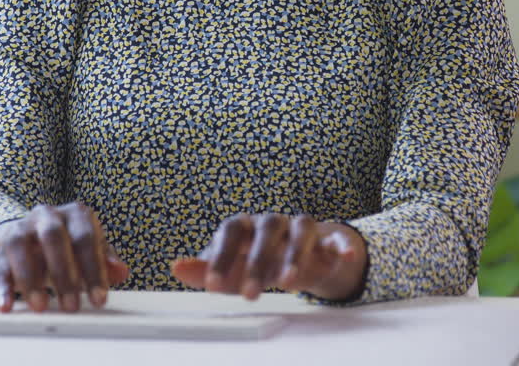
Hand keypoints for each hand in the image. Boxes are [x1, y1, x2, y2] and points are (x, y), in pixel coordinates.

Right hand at [0, 202, 129, 312]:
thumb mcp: (91, 249)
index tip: (99, 299)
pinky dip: (2, 287)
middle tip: (71, 306)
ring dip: (30, 279)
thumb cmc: (70, 246)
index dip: (94, 270)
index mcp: (75, 214)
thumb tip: (121, 272)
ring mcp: (21, 228)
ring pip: (21, 247)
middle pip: (53, 237)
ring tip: (41, 307)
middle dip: (63, 273)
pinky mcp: (1, 248)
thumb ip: (106, 260)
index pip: (86, 239)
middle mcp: (47, 215)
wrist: (32, 235)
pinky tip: (6, 305)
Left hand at [170, 214, 366, 301]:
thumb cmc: (257, 262)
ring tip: (289, 282)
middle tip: (251, 295)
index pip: (230, 232)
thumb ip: (206, 271)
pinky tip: (342, 256)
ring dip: (296, 253)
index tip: (213, 287)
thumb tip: (176, 267)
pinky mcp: (328, 239)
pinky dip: (339, 246)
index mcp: (246, 227)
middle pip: (266, 230)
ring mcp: (301, 228)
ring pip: (301, 229)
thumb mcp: (232, 270)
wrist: (299, 258)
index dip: (221, 257)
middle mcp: (273, 223)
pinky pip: (336, 238)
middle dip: (257, 262)